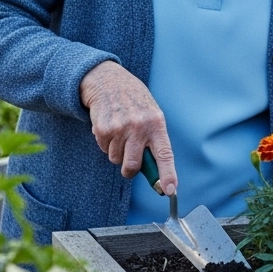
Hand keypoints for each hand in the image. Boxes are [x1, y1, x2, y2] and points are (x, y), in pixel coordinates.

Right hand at [79, 61, 176, 195]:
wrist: (109, 81)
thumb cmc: (135, 102)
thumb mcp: (151, 116)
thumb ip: (154, 142)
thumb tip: (157, 175)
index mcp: (156, 123)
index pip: (164, 154)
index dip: (167, 174)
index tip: (170, 190)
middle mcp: (139, 126)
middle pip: (133, 165)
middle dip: (129, 170)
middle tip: (129, 163)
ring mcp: (119, 127)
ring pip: (116, 159)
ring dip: (117, 151)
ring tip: (120, 132)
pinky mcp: (102, 128)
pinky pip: (104, 149)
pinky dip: (106, 143)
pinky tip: (110, 127)